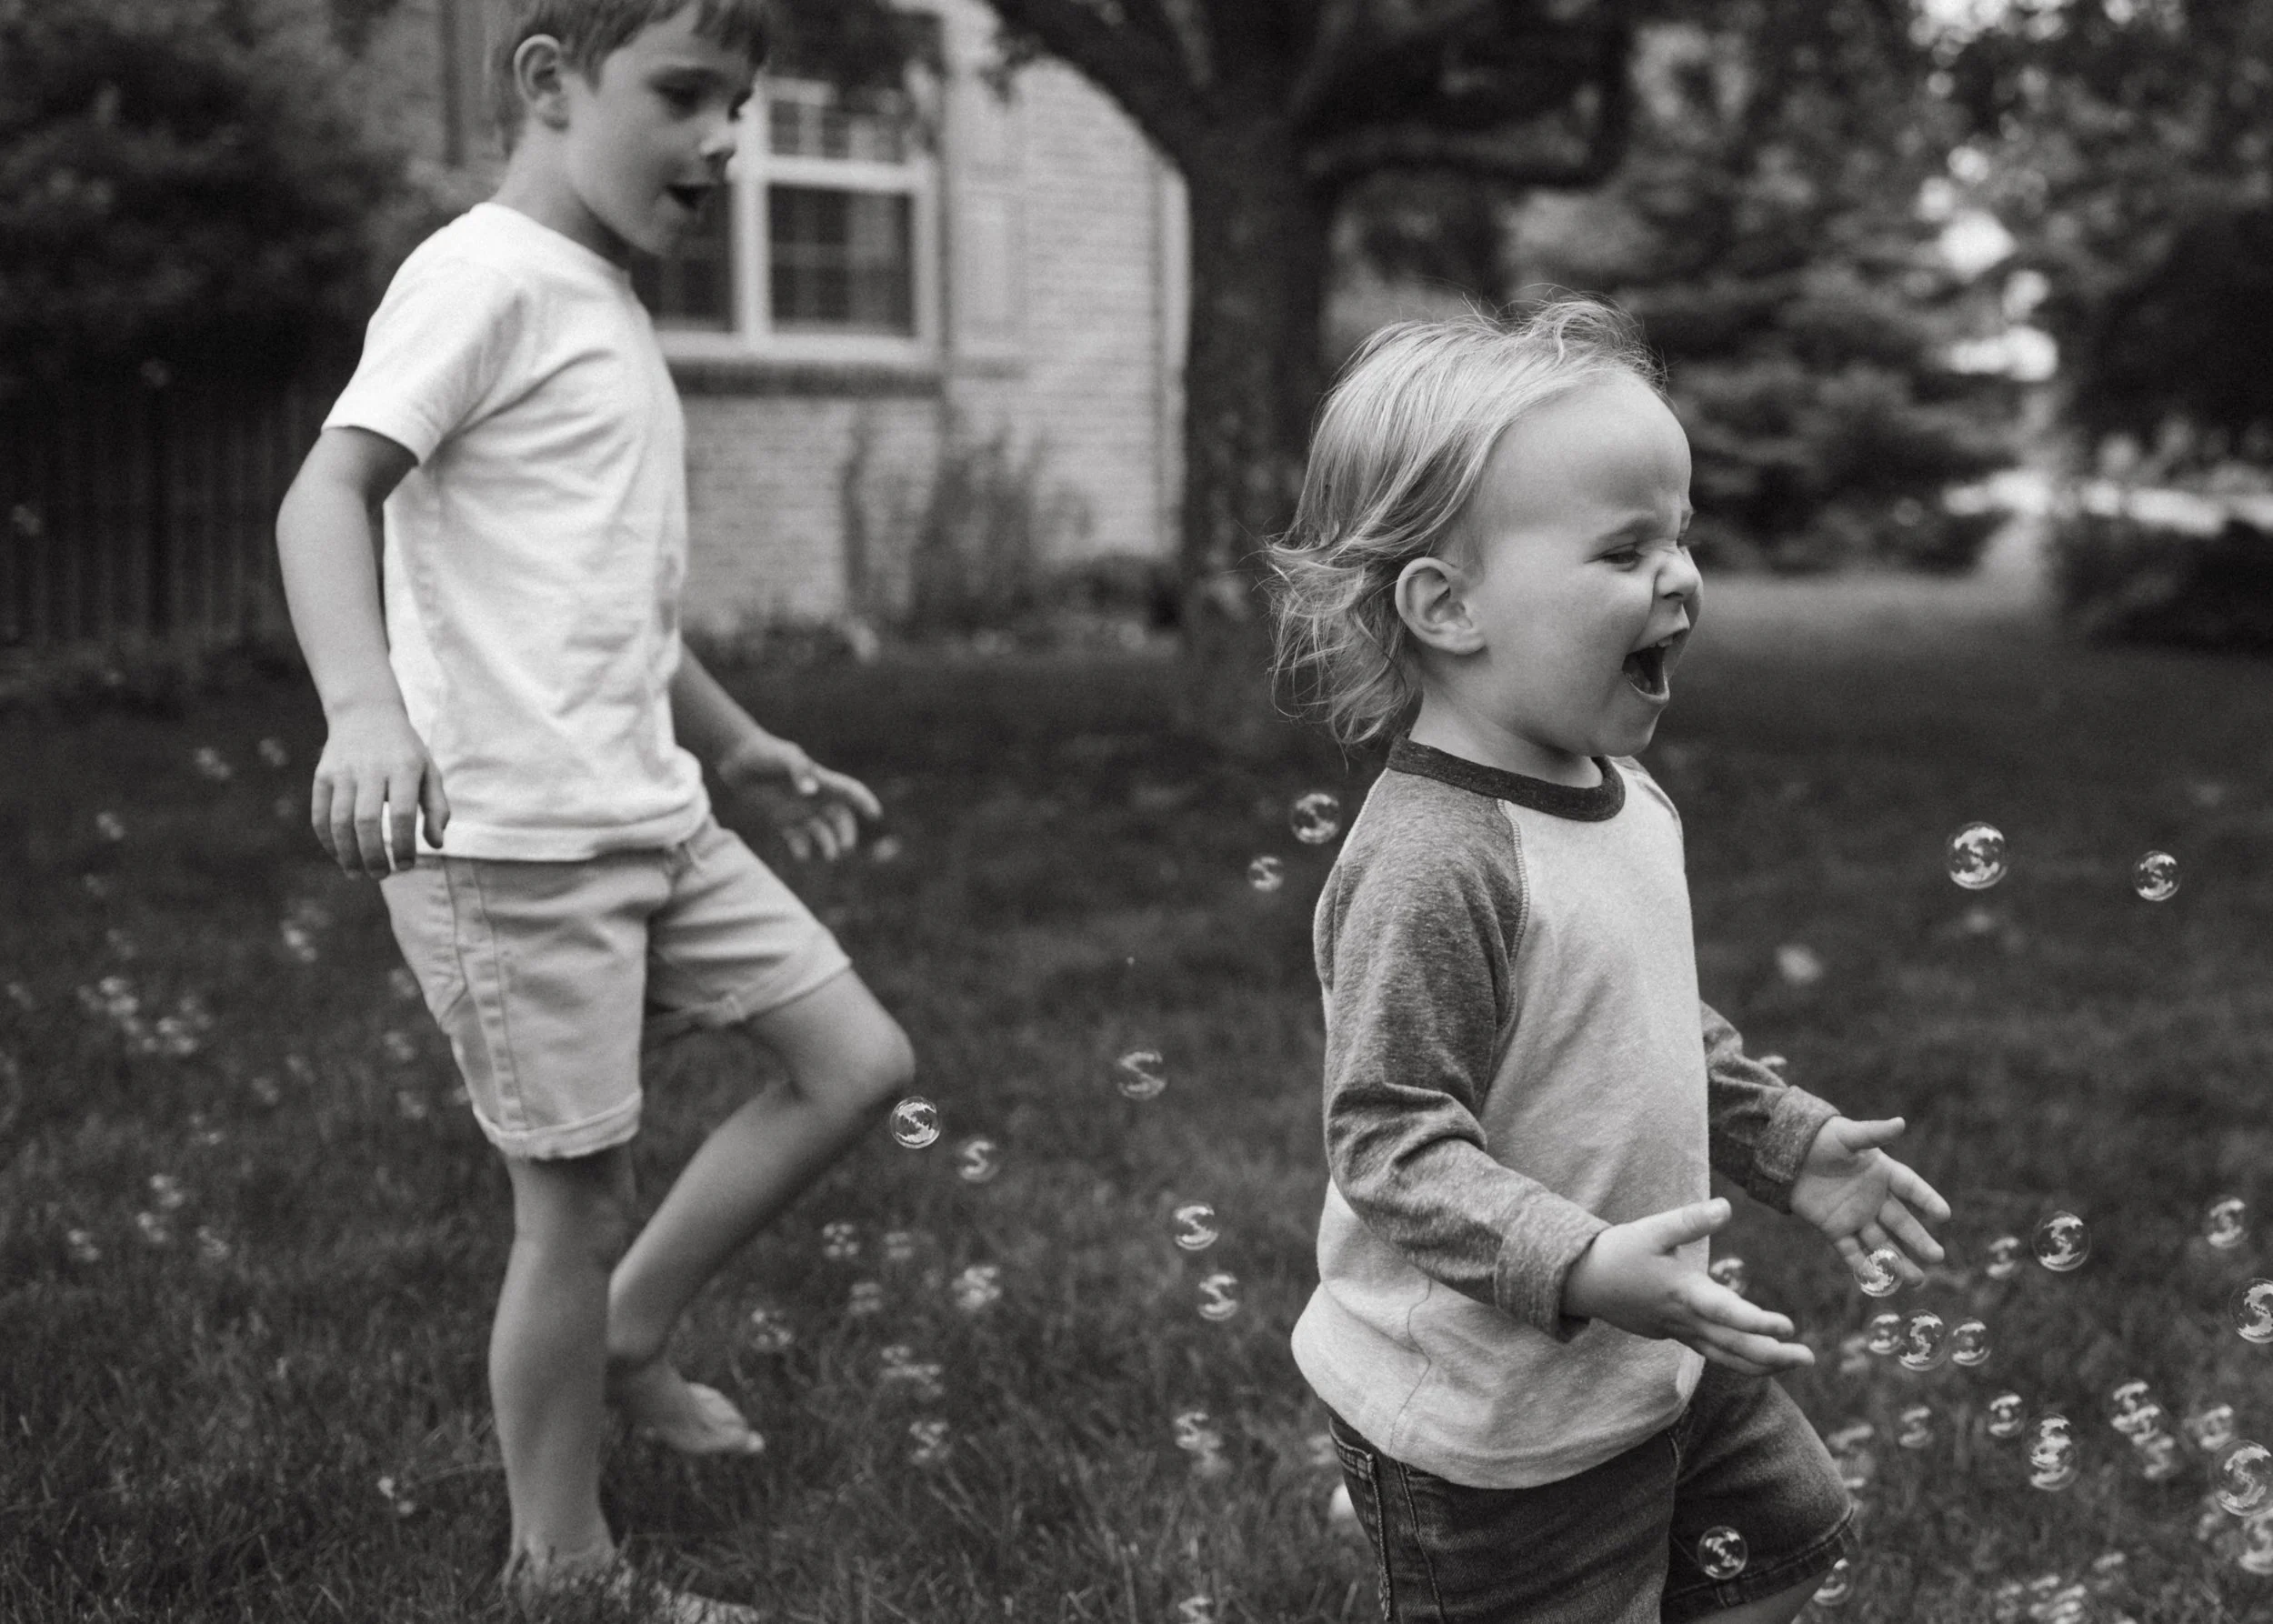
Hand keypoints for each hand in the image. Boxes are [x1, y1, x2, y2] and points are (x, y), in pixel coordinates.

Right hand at [310, 704, 447, 877]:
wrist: (366, 714)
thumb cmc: (405, 752)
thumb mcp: (429, 772)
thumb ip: (436, 808)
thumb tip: (436, 845)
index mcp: (403, 768)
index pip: (401, 814)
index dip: (403, 845)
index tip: (406, 866)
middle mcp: (371, 768)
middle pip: (366, 821)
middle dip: (373, 855)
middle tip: (381, 876)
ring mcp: (343, 772)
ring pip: (339, 821)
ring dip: (348, 854)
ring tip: (359, 874)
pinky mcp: (322, 776)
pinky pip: (320, 815)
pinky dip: (328, 841)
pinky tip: (341, 856)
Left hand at [716, 730, 881, 860]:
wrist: (738, 759)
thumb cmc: (766, 752)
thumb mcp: (785, 756)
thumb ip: (799, 771)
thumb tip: (811, 793)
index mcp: (822, 780)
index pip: (850, 792)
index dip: (865, 802)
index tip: (875, 815)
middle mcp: (815, 799)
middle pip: (840, 819)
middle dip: (847, 833)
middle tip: (845, 847)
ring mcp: (799, 811)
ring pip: (822, 833)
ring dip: (828, 846)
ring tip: (830, 857)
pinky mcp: (782, 822)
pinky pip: (797, 840)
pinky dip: (802, 850)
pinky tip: (802, 855)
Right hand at [1561, 1197, 1812, 1375]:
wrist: (1582, 1282)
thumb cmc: (1619, 1252)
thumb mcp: (1651, 1229)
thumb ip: (1690, 1220)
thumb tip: (1726, 1207)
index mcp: (1683, 1293)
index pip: (1726, 1314)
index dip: (1757, 1322)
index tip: (1788, 1327)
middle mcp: (1685, 1320)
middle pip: (1733, 1347)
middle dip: (1772, 1356)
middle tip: (1809, 1359)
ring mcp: (1679, 1332)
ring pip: (1725, 1357)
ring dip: (1761, 1364)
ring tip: (1794, 1363)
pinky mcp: (1674, 1334)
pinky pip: (1713, 1353)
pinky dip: (1740, 1359)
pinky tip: (1761, 1358)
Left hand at [1789, 1115, 1950, 1289]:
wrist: (1788, 1153)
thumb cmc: (1821, 1139)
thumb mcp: (1848, 1135)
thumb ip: (1873, 1133)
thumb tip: (1900, 1122)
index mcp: (1883, 1173)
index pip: (1910, 1187)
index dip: (1926, 1199)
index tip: (1944, 1214)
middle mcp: (1874, 1198)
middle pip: (1901, 1223)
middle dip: (1919, 1240)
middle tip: (1937, 1257)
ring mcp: (1856, 1216)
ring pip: (1881, 1244)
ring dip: (1898, 1262)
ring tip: (1917, 1281)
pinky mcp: (1834, 1229)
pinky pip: (1851, 1251)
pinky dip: (1862, 1266)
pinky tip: (1877, 1281)